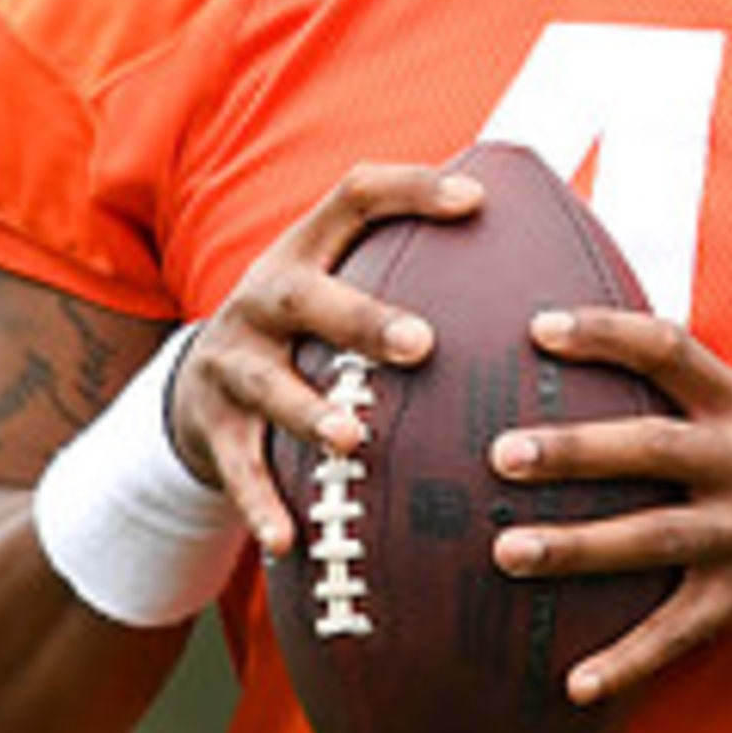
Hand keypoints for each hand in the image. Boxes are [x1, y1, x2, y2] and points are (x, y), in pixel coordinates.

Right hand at [169, 163, 482, 556]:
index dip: (412, 191)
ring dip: (308, 412)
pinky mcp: (211, 428)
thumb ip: (412, 266)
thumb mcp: (337, 286)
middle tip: (422, 345)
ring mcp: (231, 363)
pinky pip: (238, 468)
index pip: (355, 198)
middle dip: (361, 319)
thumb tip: (537, 246)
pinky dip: (261, 504)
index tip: (477, 201)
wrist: (193, 390)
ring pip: (268, 384)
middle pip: (305, 295)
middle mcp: (262, 298)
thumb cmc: (307, 335)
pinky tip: (286, 540)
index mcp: (305, 251)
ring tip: (350, 438)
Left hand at [487, 309, 731, 704]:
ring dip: (577, 547)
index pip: (670, 350)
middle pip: (651, 448)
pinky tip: (575, 684)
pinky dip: (627, 661)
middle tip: (503, 453)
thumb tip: (586, 341)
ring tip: (507, 551)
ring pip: (652, 537)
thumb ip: (683, 383)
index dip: (607, 335)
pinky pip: (676, 632)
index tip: (540, 329)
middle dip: (576, 452)